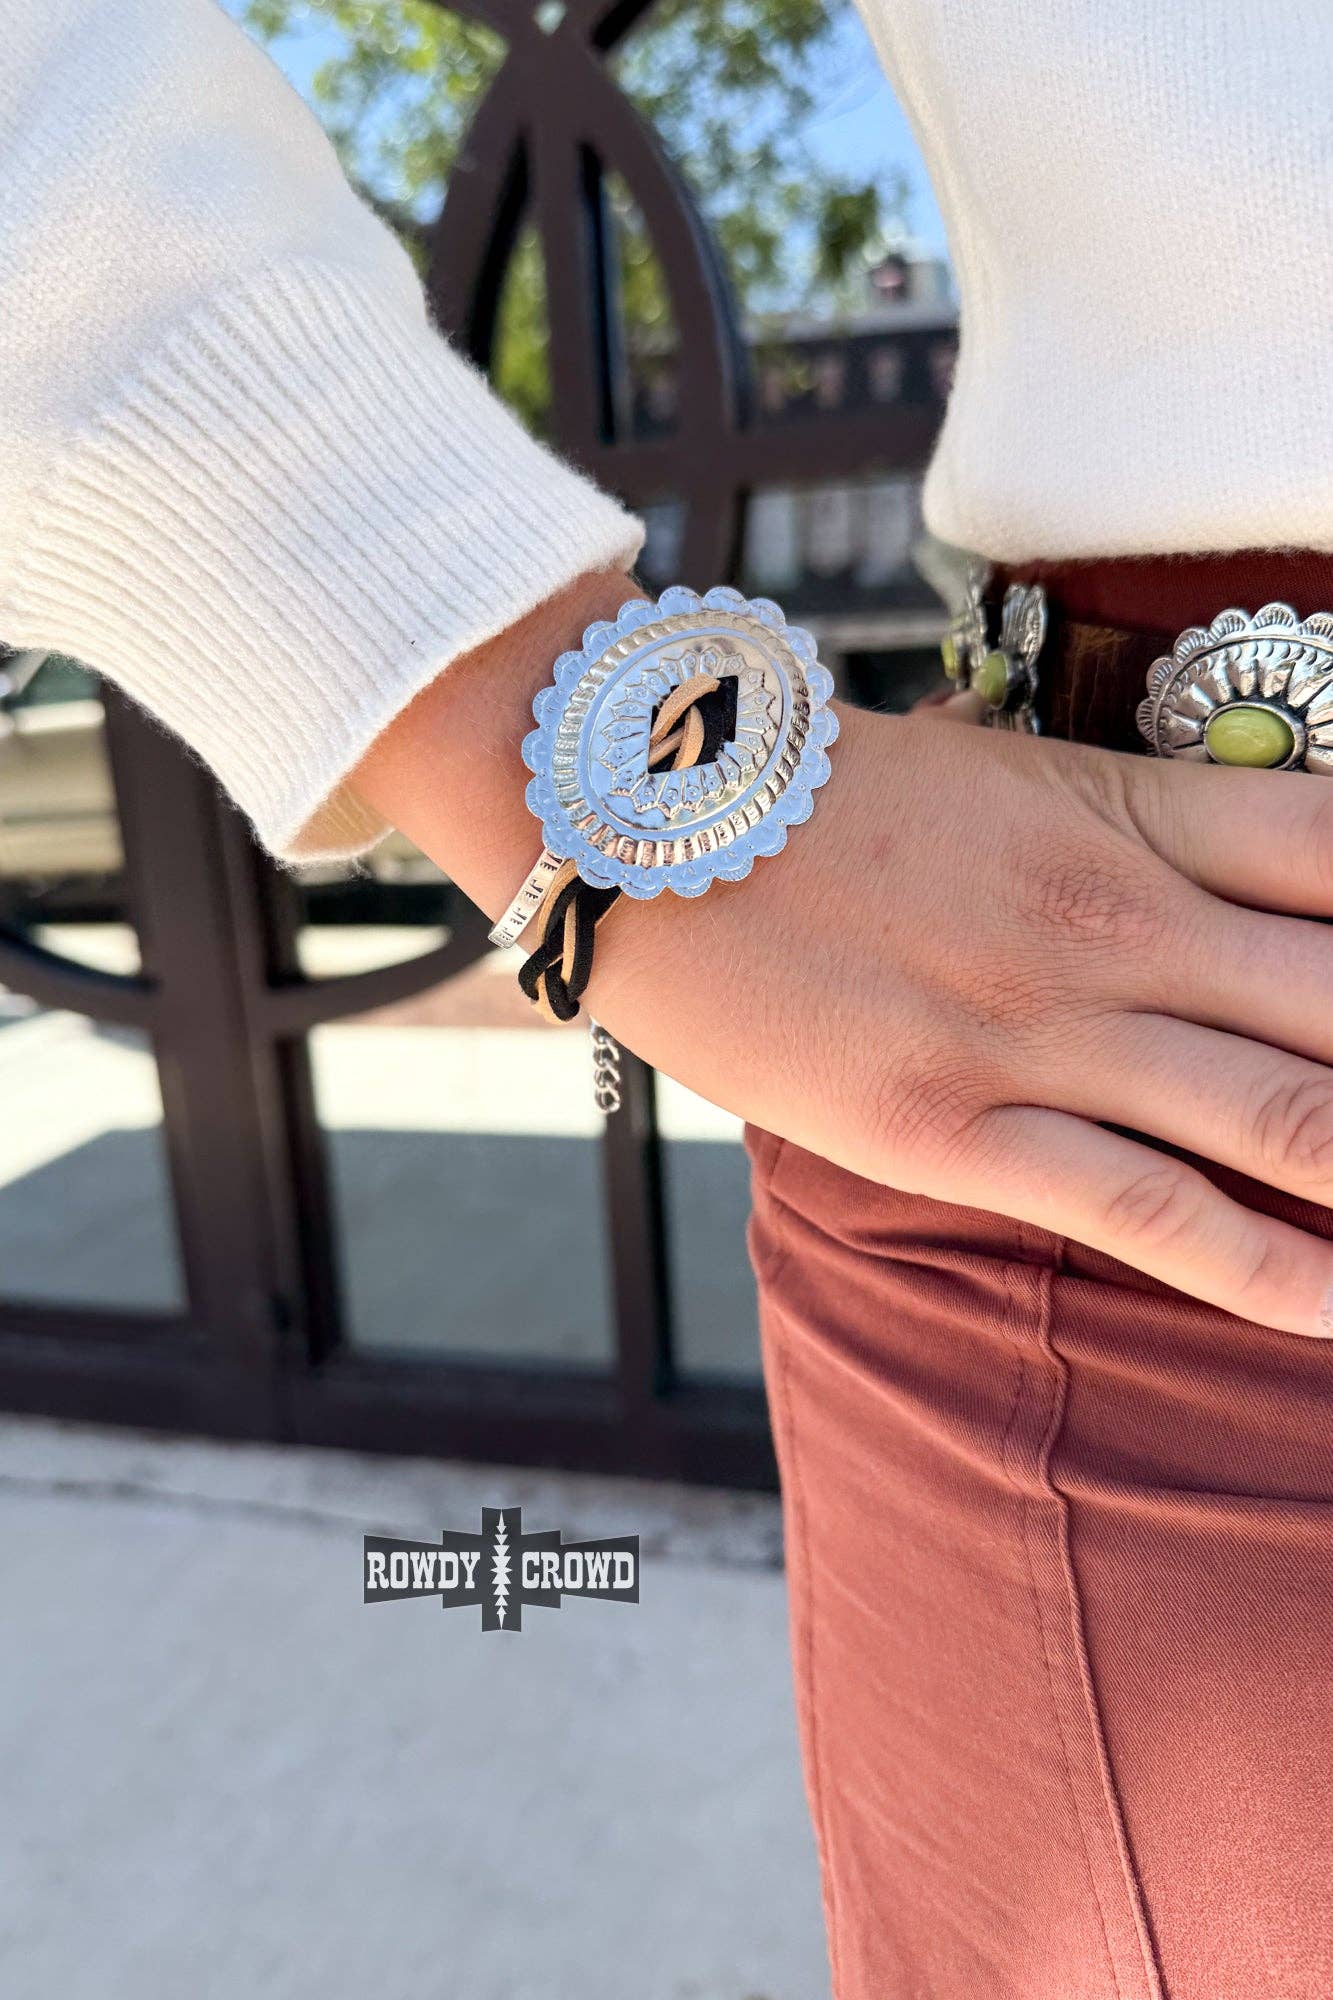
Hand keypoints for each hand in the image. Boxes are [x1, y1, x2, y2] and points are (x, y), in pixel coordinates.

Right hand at [353, 572, 1332, 1338]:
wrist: (641, 817)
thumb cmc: (827, 797)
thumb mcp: (1006, 777)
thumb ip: (1140, 829)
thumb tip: (1256, 873)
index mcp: (1137, 816)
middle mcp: (1121, 922)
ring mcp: (1041, 1029)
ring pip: (1293, 1116)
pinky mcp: (952, 1128)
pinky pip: (1146, 1212)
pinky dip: (1272, 1272)